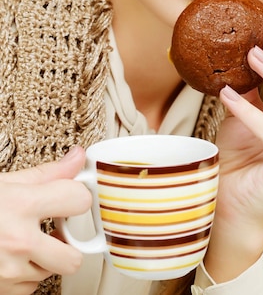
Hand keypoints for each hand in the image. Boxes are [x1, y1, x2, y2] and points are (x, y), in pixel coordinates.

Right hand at [0, 146, 90, 294]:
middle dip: (67, 245)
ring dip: (43, 260)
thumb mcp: (5, 182)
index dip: (78, 197)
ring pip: (49, 273)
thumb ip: (46, 174)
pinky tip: (11, 257)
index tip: (72, 198)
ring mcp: (7, 271)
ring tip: (24, 241)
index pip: (78, 200)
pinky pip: (29, 289)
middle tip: (56, 230)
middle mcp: (17, 241)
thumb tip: (77, 158)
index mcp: (21, 205)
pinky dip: (24, 276)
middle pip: (72, 257)